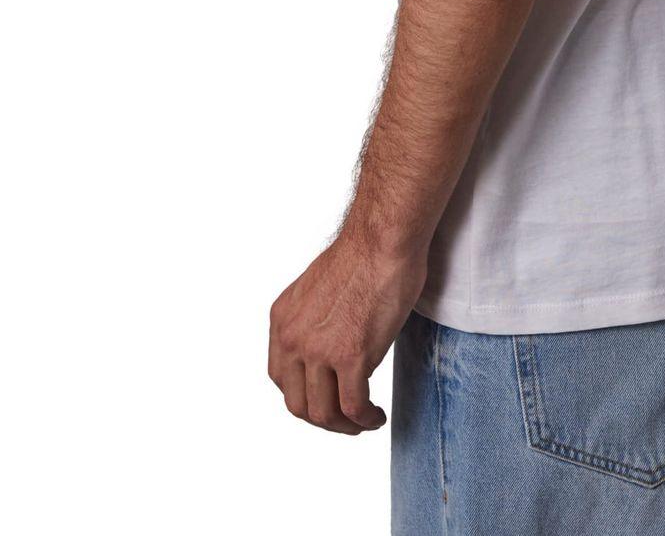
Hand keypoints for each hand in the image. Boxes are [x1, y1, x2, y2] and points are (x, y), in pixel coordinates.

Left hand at [268, 230, 427, 434]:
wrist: (383, 238)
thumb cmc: (365, 253)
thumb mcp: (318, 288)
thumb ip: (314, 319)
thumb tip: (330, 342)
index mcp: (282, 319)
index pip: (281, 377)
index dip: (304, 395)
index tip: (327, 397)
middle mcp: (293, 338)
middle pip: (297, 403)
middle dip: (323, 419)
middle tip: (346, 420)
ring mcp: (319, 349)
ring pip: (323, 413)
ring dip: (344, 426)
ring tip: (364, 422)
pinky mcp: (351, 357)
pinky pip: (353, 407)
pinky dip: (365, 420)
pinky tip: (376, 416)